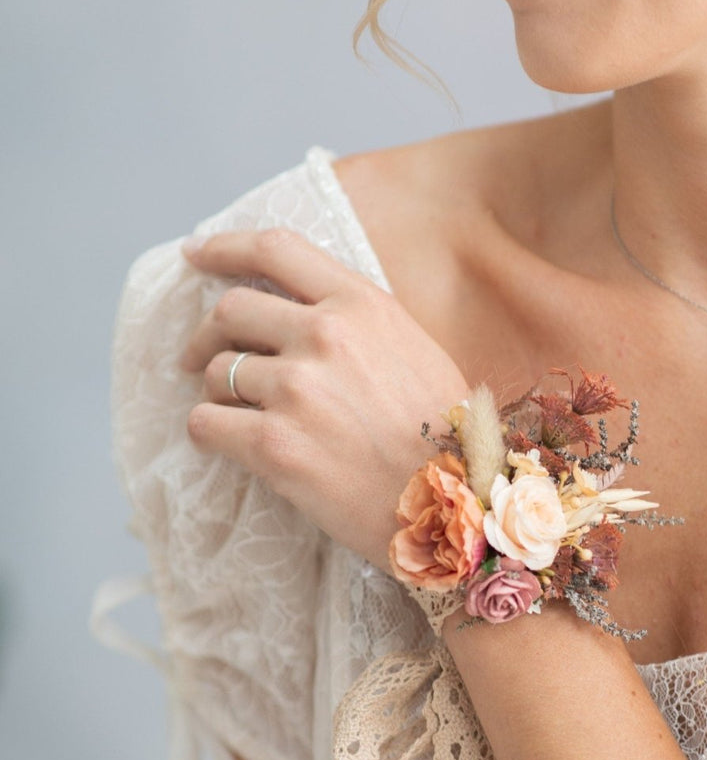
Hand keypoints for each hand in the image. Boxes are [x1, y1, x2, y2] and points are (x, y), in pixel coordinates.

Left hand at [177, 227, 470, 565]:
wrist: (455, 510)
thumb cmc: (445, 438)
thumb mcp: (414, 351)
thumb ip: (358, 323)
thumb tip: (301, 315)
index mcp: (361, 305)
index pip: (275, 250)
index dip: (224, 249)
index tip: (197, 257)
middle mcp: (325, 336)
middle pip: (231, 310)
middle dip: (208, 336)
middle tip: (200, 359)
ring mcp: (296, 390)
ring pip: (218, 374)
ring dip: (219, 394)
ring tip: (241, 417)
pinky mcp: (275, 446)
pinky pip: (207, 424)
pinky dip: (209, 432)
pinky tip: (228, 443)